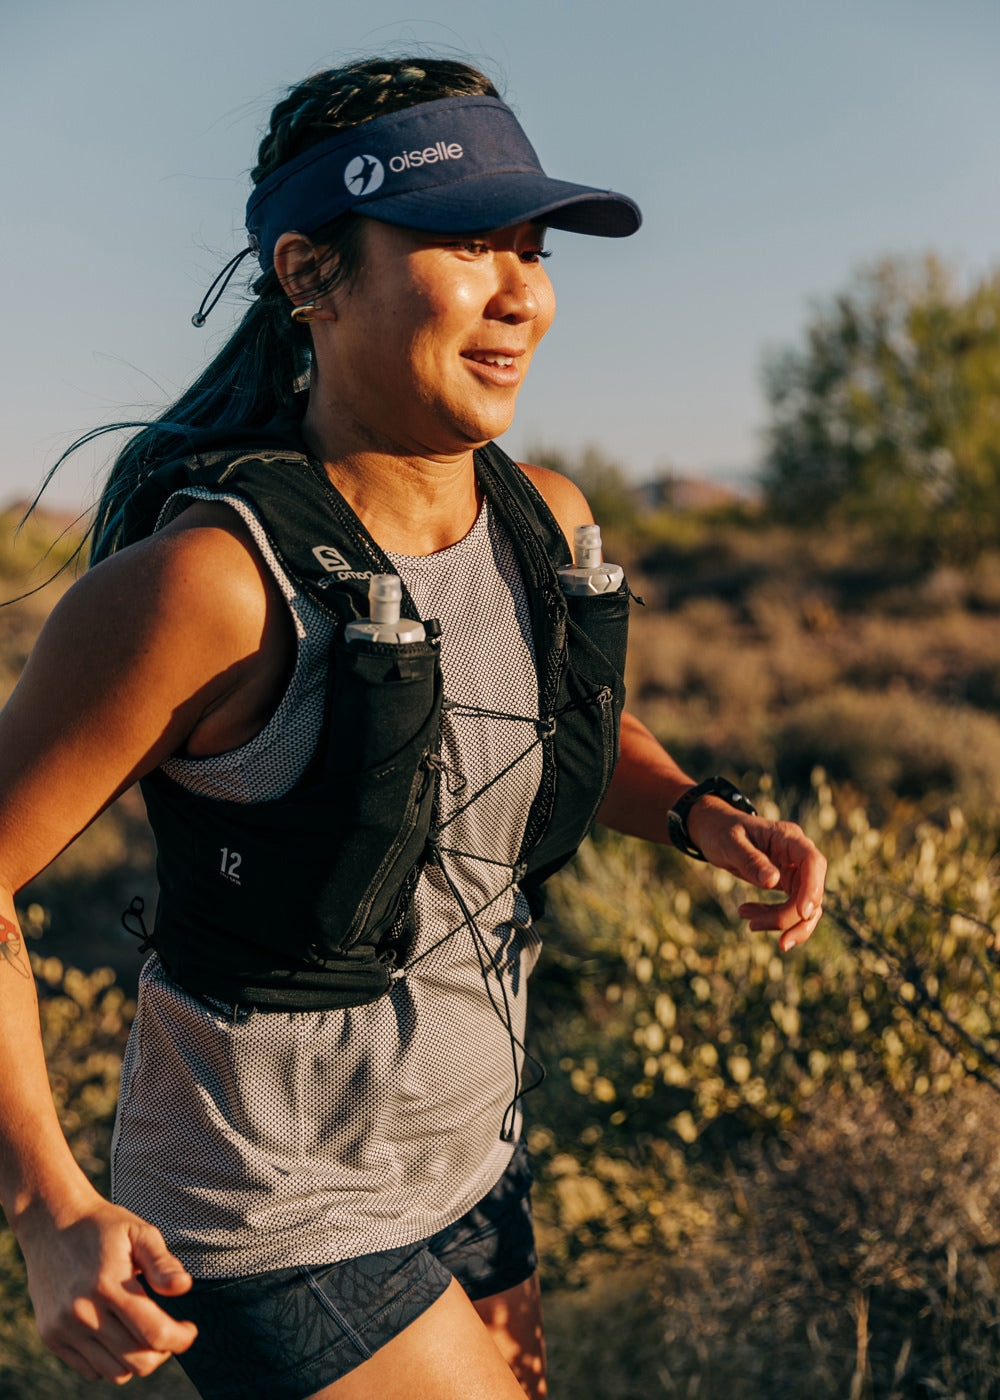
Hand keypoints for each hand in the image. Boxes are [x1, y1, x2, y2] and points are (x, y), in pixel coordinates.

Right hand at [21, 1190, 196, 1382]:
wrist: (51, 1223)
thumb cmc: (102, 1227)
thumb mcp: (139, 1232)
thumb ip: (162, 1263)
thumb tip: (184, 1286)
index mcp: (108, 1284)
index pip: (154, 1333)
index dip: (180, 1339)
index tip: (190, 1330)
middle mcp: (83, 1312)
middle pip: (137, 1361)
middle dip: (163, 1352)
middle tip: (169, 1332)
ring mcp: (63, 1328)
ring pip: (115, 1373)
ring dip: (137, 1360)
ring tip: (144, 1335)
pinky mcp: (51, 1337)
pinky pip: (90, 1370)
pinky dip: (111, 1362)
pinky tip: (118, 1336)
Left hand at [686, 798, 825, 950]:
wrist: (714, 830)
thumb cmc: (721, 831)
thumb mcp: (730, 843)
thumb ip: (750, 860)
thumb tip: (773, 881)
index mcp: (788, 837)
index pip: (813, 861)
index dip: (813, 888)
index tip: (802, 913)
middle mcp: (797, 854)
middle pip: (812, 890)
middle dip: (795, 918)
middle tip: (767, 935)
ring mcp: (794, 869)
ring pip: (804, 905)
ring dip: (782, 921)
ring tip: (750, 924)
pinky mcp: (787, 883)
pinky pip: (790, 907)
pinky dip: (772, 917)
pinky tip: (746, 913)